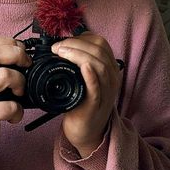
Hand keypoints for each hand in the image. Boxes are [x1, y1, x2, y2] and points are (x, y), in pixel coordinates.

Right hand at [0, 36, 29, 152]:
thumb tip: (13, 51)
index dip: (8, 42)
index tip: (19, 48)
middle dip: (18, 54)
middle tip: (26, 63)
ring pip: (5, 75)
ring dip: (20, 81)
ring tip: (19, 91)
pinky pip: (10, 105)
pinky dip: (18, 110)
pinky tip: (13, 113)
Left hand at [51, 32, 120, 153]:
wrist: (85, 131)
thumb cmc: (82, 103)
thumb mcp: (84, 79)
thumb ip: (80, 63)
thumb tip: (63, 44)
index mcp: (109, 68)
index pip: (101, 43)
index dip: (81, 38)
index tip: (63, 42)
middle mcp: (112, 78)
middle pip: (99, 51)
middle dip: (76, 44)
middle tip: (57, 47)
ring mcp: (106, 92)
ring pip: (100, 65)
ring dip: (79, 54)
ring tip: (61, 53)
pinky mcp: (96, 105)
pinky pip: (97, 87)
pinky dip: (91, 75)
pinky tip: (84, 67)